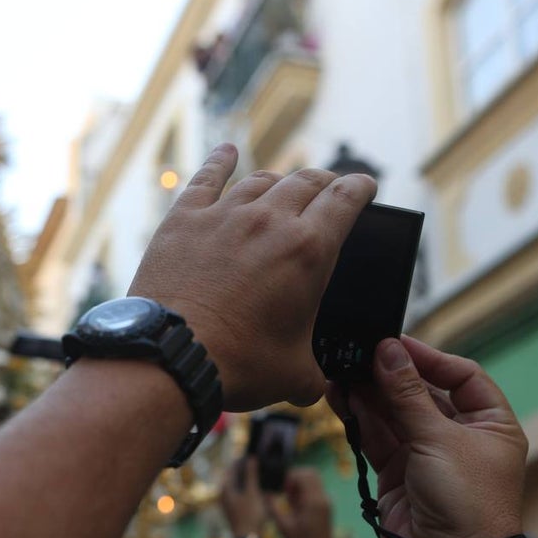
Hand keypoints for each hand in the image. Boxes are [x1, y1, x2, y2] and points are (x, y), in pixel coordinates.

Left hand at [128, 143, 375, 410]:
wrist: (172, 354)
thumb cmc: (238, 365)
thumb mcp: (294, 376)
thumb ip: (315, 373)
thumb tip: (317, 385)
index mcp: (309, 251)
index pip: (345, 200)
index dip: (360, 187)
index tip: (365, 185)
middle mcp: (269, 221)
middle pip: (306, 182)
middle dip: (324, 182)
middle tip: (329, 189)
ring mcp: (224, 215)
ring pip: (262, 180)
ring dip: (280, 180)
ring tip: (285, 185)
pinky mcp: (184, 220)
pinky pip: (206, 179)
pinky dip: (220, 161)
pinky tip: (227, 152)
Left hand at [221, 457, 265, 536]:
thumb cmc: (250, 515)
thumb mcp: (252, 492)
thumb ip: (251, 474)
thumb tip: (251, 458)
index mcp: (225, 488)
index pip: (232, 467)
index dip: (242, 460)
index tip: (253, 455)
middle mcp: (224, 494)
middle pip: (234, 476)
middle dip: (245, 469)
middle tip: (258, 463)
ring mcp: (228, 503)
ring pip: (238, 485)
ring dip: (248, 479)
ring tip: (261, 474)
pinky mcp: (235, 509)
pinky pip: (241, 493)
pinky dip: (248, 489)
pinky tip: (259, 489)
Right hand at [268, 468, 351, 537]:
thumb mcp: (284, 526)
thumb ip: (273, 507)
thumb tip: (264, 492)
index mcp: (313, 501)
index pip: (304, 475)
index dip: (290, 477)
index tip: (281, 489)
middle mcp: (322, 498)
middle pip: (311, 473)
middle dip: (295, 478)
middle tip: (285, 492)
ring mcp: (325, 502)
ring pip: (313, 481)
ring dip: (299, 485)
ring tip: (289, 501)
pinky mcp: (325, 507)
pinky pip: (314, 491)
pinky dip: (304, 493)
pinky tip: (295, 508)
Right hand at [330, 336, 526, 537]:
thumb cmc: (467, 504)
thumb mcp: (439, 439)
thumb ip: (406, 394)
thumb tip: (388, 350)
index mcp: (490, 424)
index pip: (460, 376)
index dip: (428, 358)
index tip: (394, 343)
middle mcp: (458, 437)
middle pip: (420, 392)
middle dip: (388, 375)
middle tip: (357, 353)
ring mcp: (425, 456)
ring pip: (392, 414)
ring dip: (367, 393)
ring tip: (339, 371)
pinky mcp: (396, 475)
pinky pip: (375, 438)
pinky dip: (358, 419)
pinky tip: (340, 397)